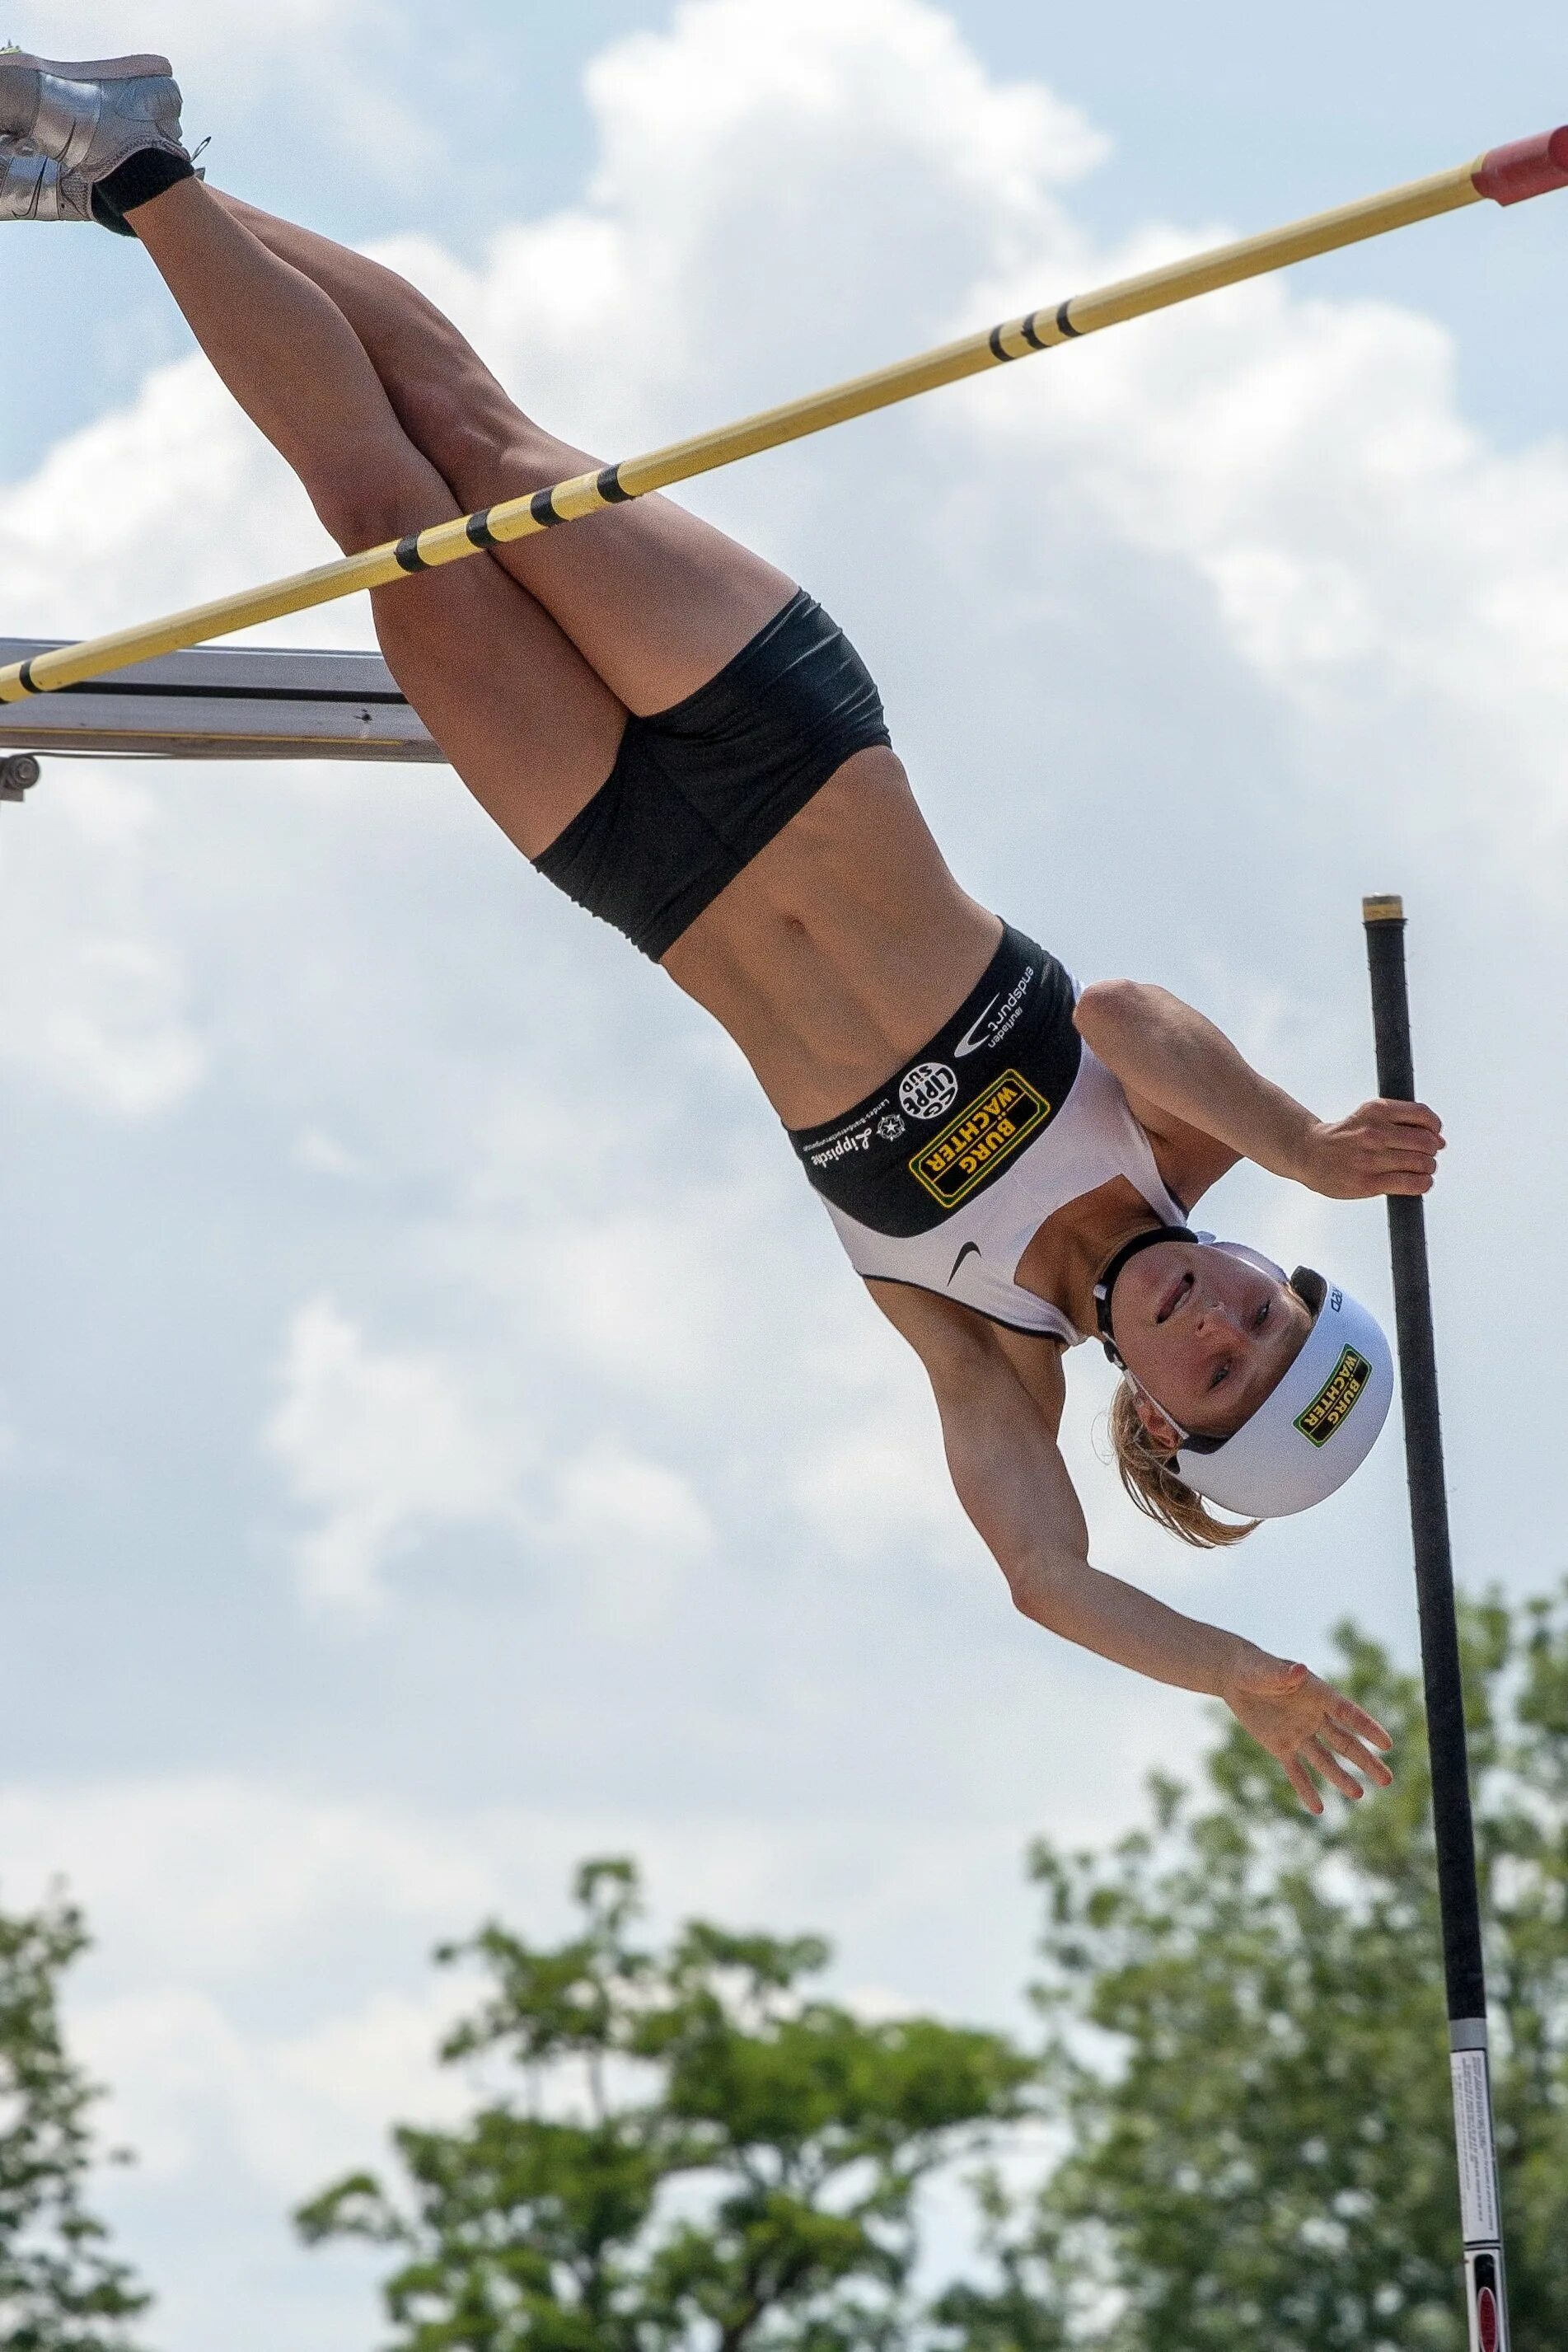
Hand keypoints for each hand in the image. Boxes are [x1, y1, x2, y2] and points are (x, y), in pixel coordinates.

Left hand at [1223, 1655, 1394, 1813]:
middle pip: (1345, 1742)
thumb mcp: (1266, 1670)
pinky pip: (1296, 1771)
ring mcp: (1299, 1734)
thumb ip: (1284, 1674)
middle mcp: (1314, 1717)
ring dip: (1340, 1777)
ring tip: (1359, 1795)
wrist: (1237, 1677)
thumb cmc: (1255, 1667)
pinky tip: (1318, 1809)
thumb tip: (1300, 1670)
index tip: (1387, 1745)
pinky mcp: (1281, 1746)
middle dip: (1365, 1761)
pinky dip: (1305, 1789)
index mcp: (1318, 1695)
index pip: (1348, 1714)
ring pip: (1325, 1760)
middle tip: (1387, 1780)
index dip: (1368, 1728)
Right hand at [1295, 1099, 1443, 1199]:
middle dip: (1432, 1151)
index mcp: (1376, 1110)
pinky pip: (1411, 1184)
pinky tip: (1419, 1182)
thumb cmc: (1345, 1136)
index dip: (1435, 1127)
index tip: (1434, 1135)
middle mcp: (1375, 1132)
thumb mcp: (1369, 1115)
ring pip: (1422, 1163)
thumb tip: (1440, 1139)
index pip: (1423, 1115)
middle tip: (1425, 1156)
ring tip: (1420, 1170)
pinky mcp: (1369, 1183)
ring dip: (1428, 1168)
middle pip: (1426, 1142)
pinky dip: (1423, 1184)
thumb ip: (1401, 1121)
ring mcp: (1371, 1159)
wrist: (1309, 1153)